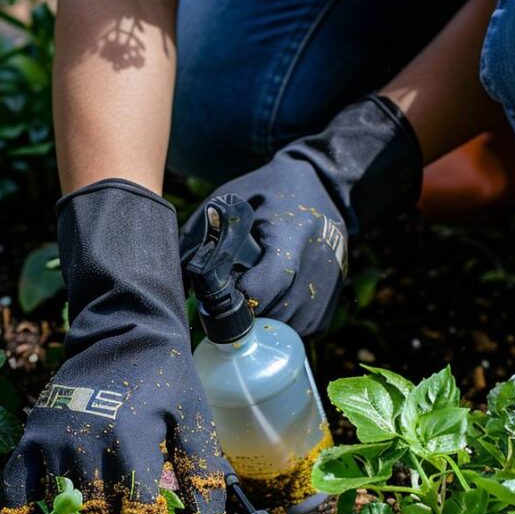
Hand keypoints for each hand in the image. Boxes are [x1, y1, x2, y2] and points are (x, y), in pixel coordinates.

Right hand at [4, 180, 229, 513]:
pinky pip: (16, 484)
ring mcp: (52, 438)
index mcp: (131, 438)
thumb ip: (203, 473)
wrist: (122, 330)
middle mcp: (86, 441)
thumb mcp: (195, 418)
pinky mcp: (31, 434)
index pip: (137, 511)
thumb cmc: (167, 378)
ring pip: (59, 505)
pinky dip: (23, 511)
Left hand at [181, 95, 421, 336]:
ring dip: (264, 323)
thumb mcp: (231, 199)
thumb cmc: (268, 190)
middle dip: (245, 315)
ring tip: (250, 300)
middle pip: (274, 312)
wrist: (323, 184)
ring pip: (288, 327)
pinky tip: (272, 302)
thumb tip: (180, 282)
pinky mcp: (334, 297)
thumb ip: (202, 236)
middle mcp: (317, 264)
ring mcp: (330, 284)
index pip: (264, 286)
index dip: (237, 299)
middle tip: (229, 303)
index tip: (222, 295)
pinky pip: (303, 329)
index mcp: (291, 235)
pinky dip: (283, 324)